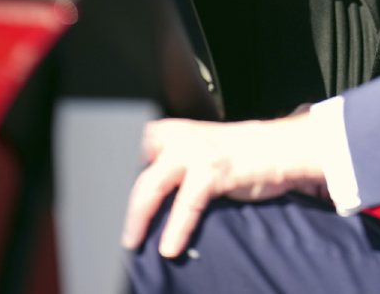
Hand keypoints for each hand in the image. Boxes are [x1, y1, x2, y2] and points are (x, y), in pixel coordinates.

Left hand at [121, 116, 326, 257]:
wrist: (282, 147)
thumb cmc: (241, 155)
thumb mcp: (201, 152)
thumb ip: (174, 166)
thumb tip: (145, 198)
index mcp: (171, 131)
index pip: (129, 147)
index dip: (111, 171)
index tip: (97, 199)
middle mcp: (178, 137)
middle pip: (131, 166)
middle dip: (116, 196)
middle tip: (108, 225)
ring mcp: (195, 152)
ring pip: (151, 185)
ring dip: (137, 217)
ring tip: (131, 241)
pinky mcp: (213, 170)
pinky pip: (186, 204)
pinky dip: (176, 228)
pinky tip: (169, 247)